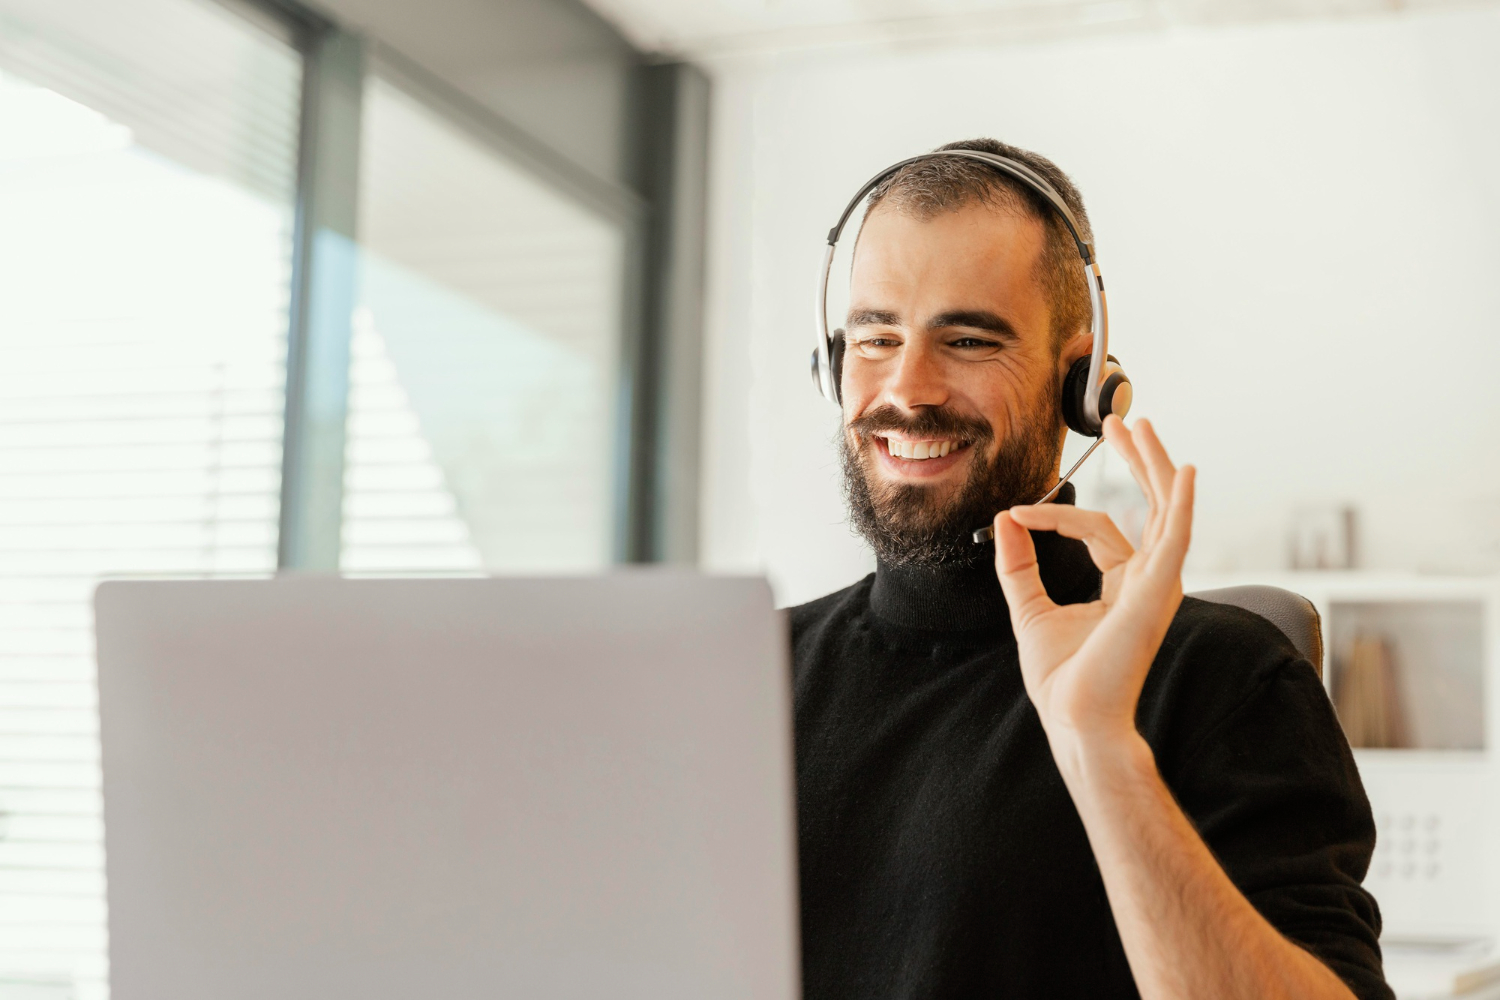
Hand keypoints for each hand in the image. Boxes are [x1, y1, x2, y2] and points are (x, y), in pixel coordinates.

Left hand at [991, 416, 1194, 753]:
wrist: (1074, 718)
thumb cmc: (1062, 680)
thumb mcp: (1028, 608)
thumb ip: (1018, 563)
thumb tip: (1004, 518)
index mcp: (1123, 586)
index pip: (1099, 531)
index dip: (1055, 517)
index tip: (1018, 513)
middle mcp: (1147, 581)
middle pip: (1148, 507)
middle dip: (1136, 462)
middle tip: (1121, 422)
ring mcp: (1157, 586)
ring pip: (1164, 511)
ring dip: (1153, 466)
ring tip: (1140, 427)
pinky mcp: (1157, 592)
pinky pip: (1175, 538)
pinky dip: (1182, 502)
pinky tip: (1185, 472)